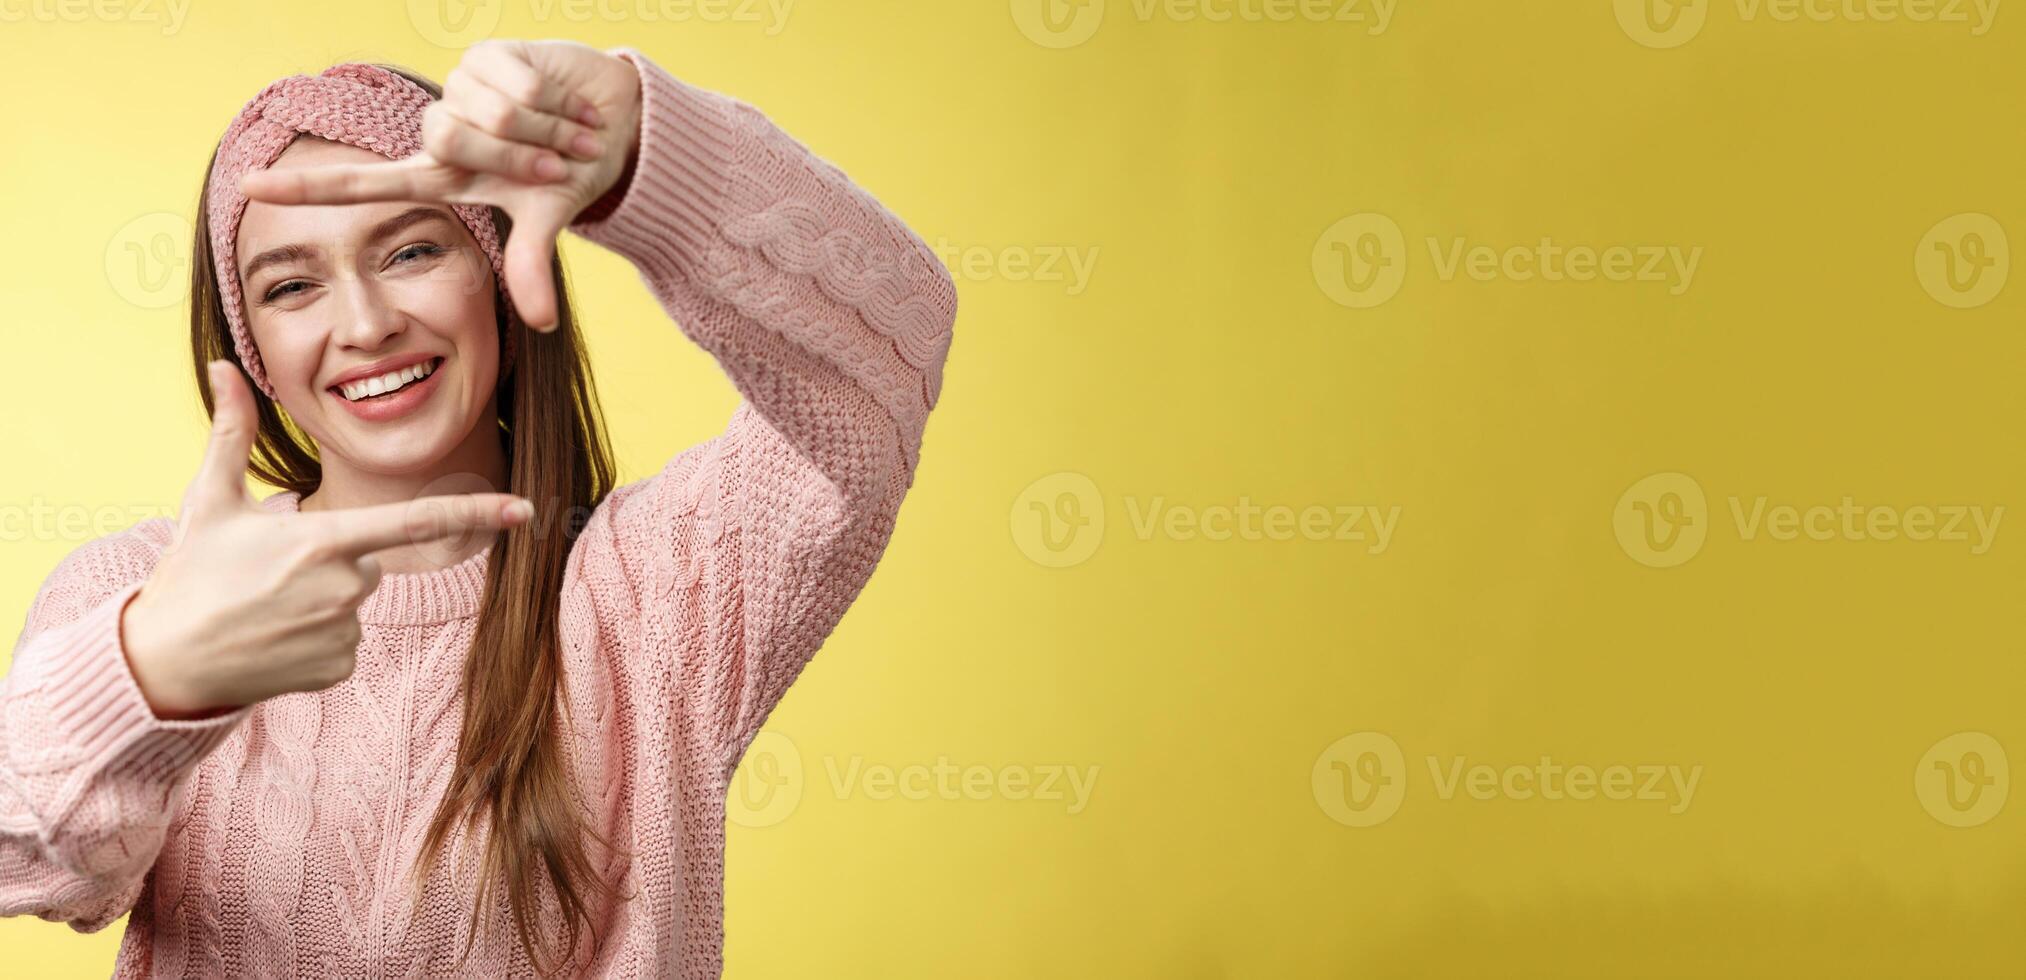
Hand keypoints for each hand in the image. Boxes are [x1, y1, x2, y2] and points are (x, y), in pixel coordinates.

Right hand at [119, 360, 535, 718]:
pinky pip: (347, 639)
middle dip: (331, 558)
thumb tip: (225, 365)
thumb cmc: (191, 576)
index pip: (416, 522)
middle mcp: (346, 587)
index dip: (476, 512)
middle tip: (269, 573)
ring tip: (266, 607)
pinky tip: (275, 639)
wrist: (165, 662)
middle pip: (368, 558)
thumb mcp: (209, 499)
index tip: (525, 509)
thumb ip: (232, 430)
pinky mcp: (340, 667)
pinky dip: (317, 637)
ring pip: (356, 599)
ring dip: (322, 598)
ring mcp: (346, 632)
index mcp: (325, 541)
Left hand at [238, 39, 643, 331]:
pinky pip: (516, 82)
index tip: (247, 189)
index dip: (307, 190)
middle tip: (556, 163)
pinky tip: (570, 104)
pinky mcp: (487, 55)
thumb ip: (532, 264)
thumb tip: (540, 324)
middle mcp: (443, 130)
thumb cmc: (574, 170)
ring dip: (544, 128)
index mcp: (444, 175)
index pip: (364, 183)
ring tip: (571, 133)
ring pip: (486, 109)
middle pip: (445, 133)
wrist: (617, 120)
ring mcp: (461, 88)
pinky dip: (556, 102)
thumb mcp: (548, 218)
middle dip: (514, 151)